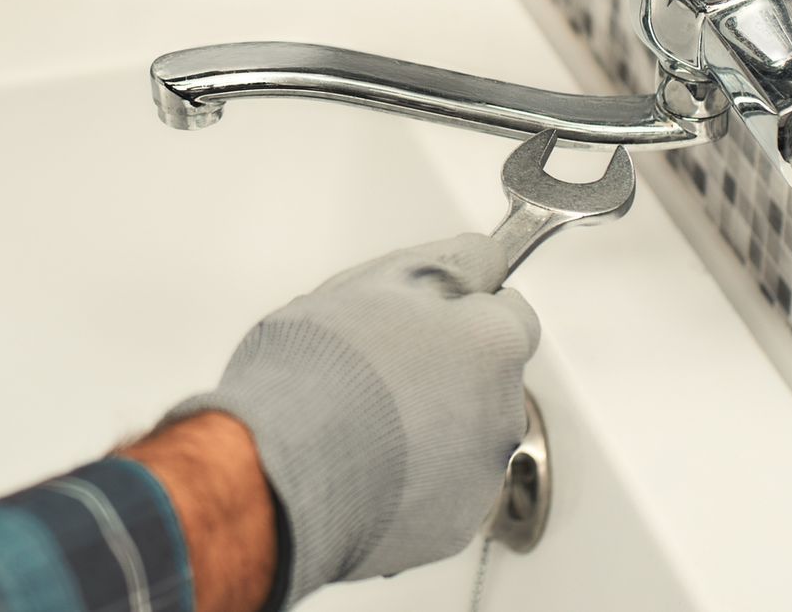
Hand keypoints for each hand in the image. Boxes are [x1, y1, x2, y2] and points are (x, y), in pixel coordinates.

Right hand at [167, 235, 540, 607]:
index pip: (511, 315)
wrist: (279, 474)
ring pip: (463, 437)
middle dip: (446, 371)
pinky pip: (437, 492)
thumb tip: (486, 261)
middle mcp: (503, 413)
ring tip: (358, 423)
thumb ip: (451, 264)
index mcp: (494, 344)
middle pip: (488, 380)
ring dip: (429, 427)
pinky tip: (359, 466)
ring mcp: (477, 478)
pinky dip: (410, 481)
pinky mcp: (447, 530)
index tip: (424, 317)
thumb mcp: (381, 280)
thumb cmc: (323, 370)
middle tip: (379, 367)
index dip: (464, 310)